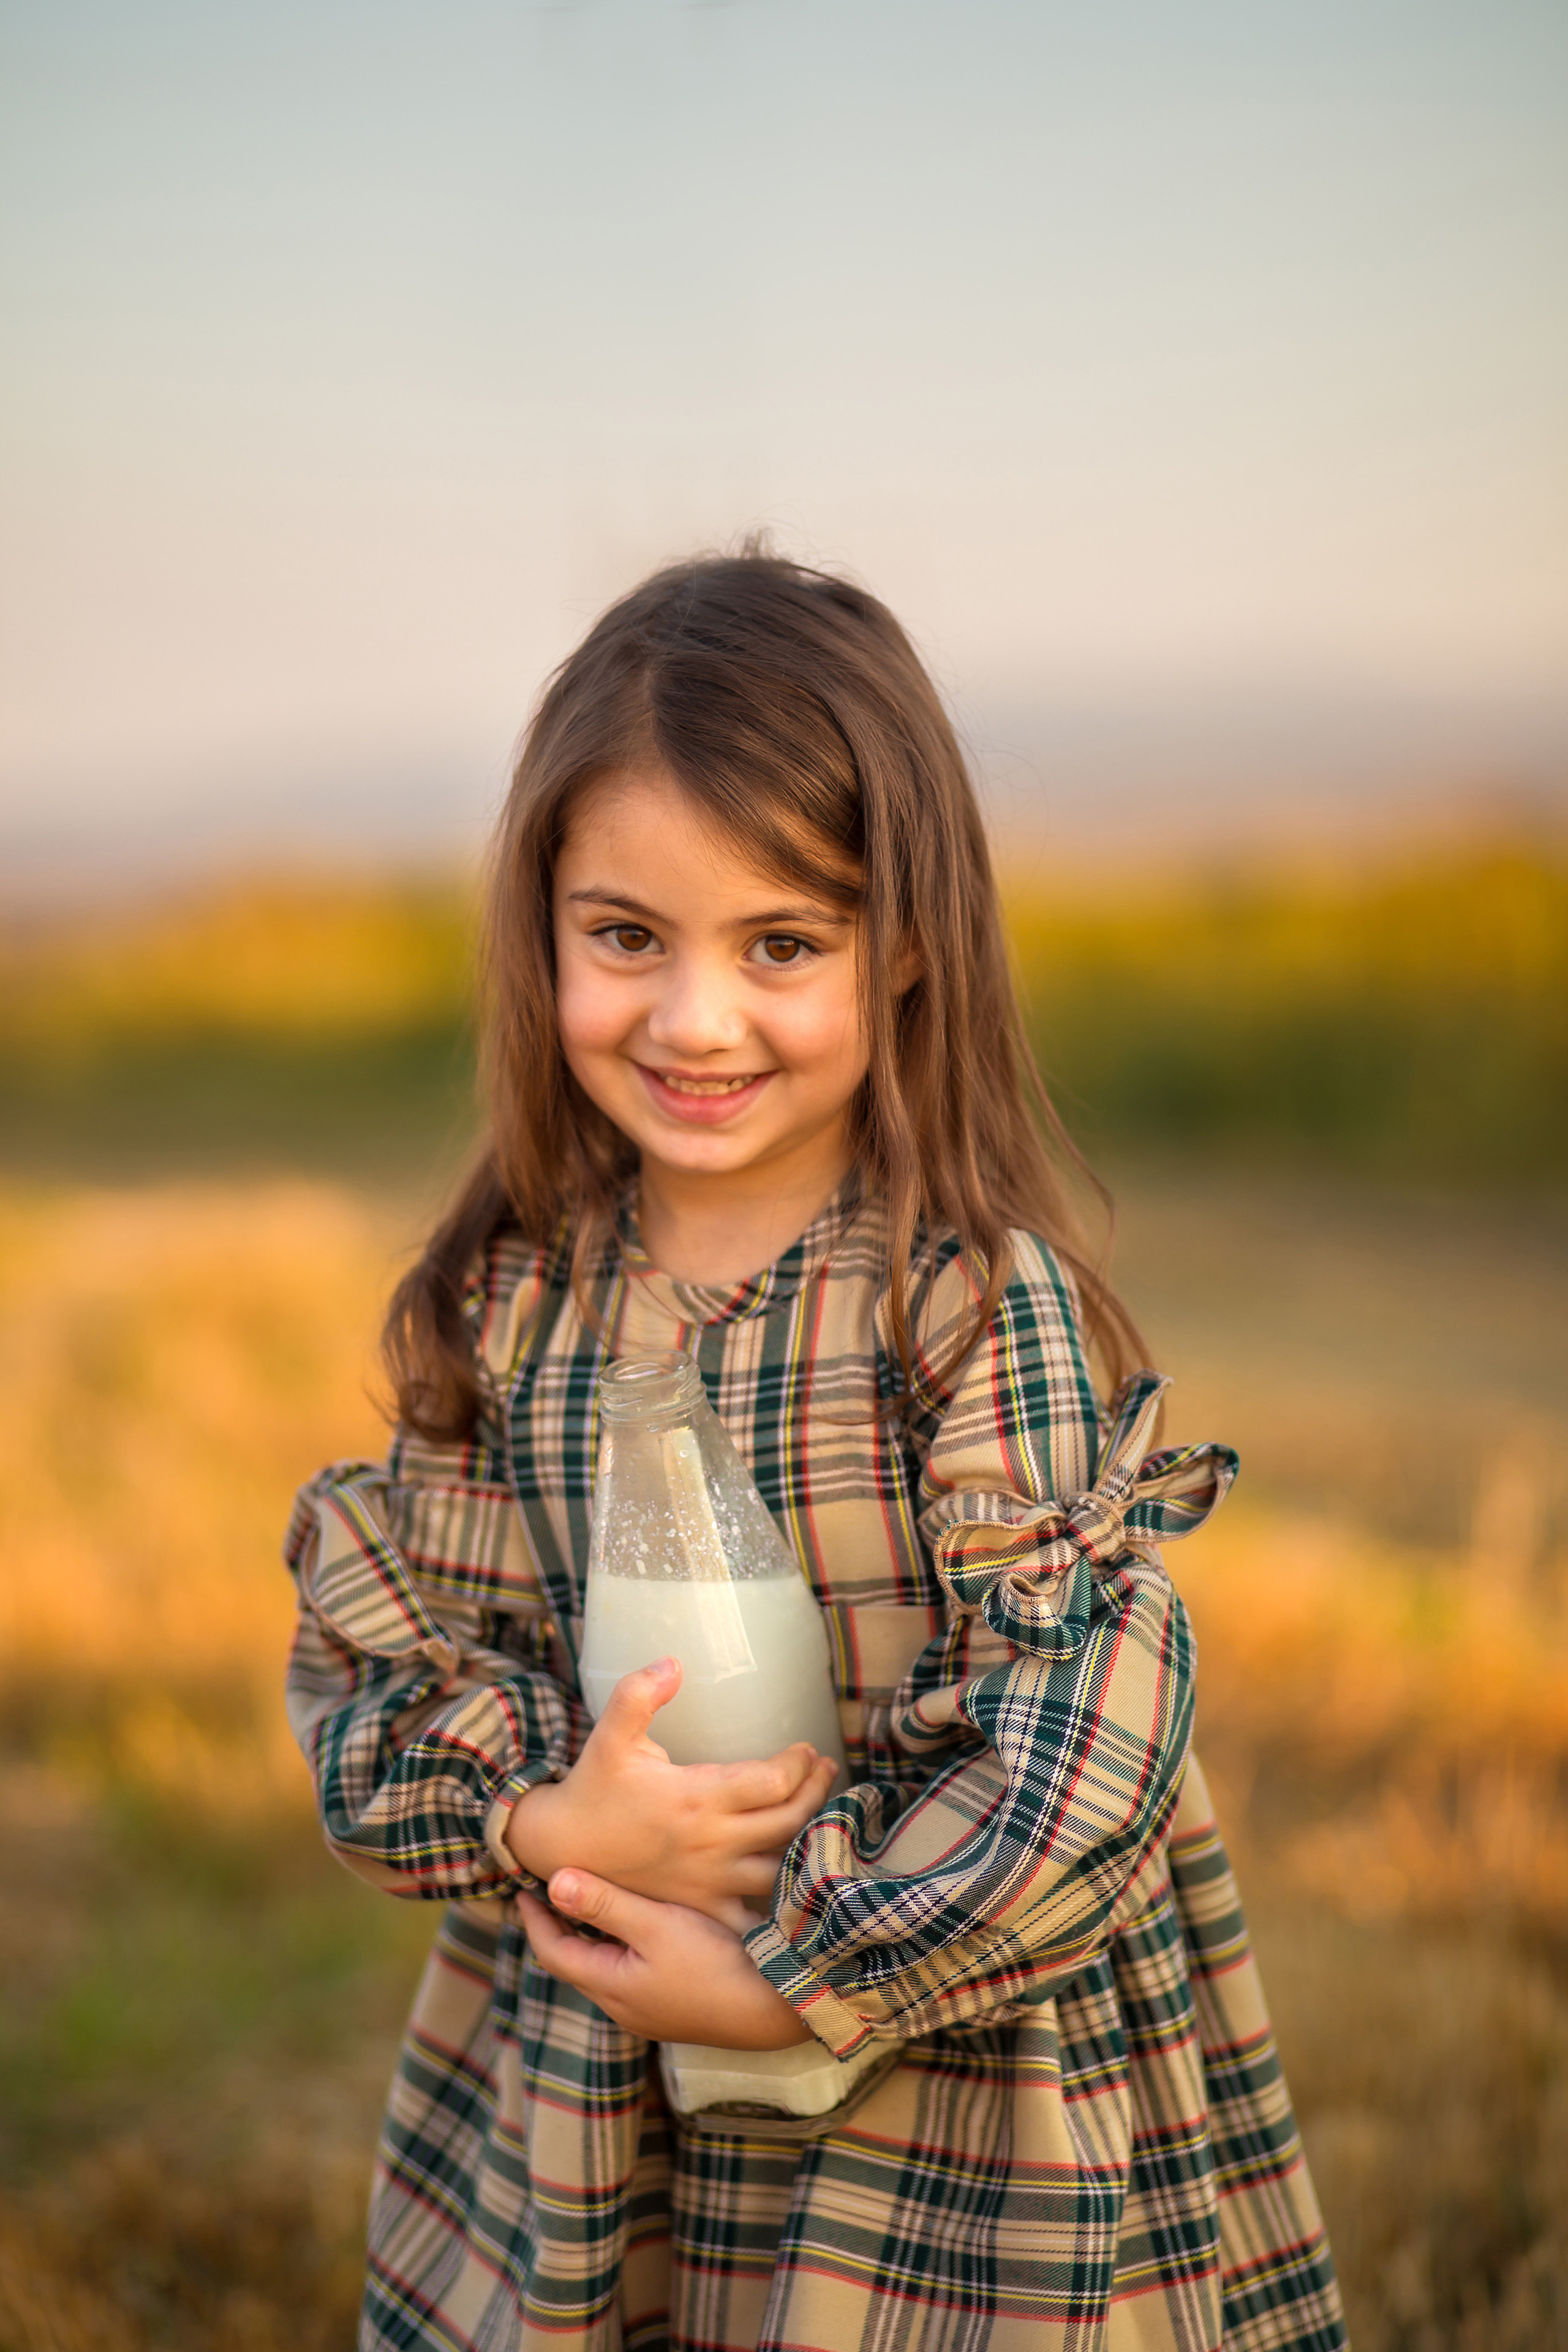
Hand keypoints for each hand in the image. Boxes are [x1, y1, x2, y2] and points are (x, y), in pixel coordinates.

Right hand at [505, 1656, 837, 1924]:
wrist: (563, 1847)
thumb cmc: (594, 1785)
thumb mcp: (610, 1734)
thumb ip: (638, 1694)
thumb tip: (673, 1662)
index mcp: (696, 1798)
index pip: (773, 1782)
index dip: (799, 1763)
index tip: (806, 1749)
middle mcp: (710, 1843)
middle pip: (790, 1821)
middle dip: (817, 1791)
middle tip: (825, 1769)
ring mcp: (709, 1880)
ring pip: (783, 1866)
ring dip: (808, 1838)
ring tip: (817, 1812)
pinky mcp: (702, 1906)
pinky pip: (757, 1912)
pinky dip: (783, 1895)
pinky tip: (795, 1872)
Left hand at [517, 1872, 811, 2048]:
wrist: (776, 2007)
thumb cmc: (715, 1963)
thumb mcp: (657, 1925)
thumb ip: (605, 1904)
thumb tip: (554, 1882)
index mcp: (611, 1987)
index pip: (553, 1951)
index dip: (535, 1918)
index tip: (523, 1887)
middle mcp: (624, 2007)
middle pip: (576, 1962)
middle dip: (560, 1926)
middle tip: (552, 1888)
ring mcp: (652, 2012)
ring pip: (605, 1969)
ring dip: (593, 1936)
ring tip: (592, 1899)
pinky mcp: (677, 2008)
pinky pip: (632, 1975)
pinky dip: (622, 1947)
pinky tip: (641, 1926)